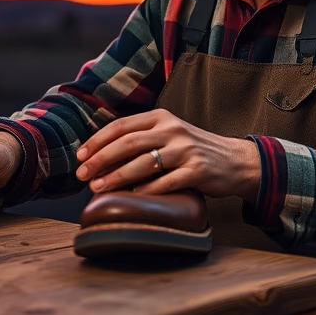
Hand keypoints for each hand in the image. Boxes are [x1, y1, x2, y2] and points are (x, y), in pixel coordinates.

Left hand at [74, 109, 260, 199]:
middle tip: (82, 175)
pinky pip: (167, 181)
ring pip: (144, 162)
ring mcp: (186, 150)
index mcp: (161, 118)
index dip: (97, 141)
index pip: (121, 126)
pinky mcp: (198, 170)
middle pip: (128, 142)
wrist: (235, 160)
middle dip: (101, 159)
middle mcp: (172, 130)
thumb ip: (142, 137)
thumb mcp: (169, 134)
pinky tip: (133, 197)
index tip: (80, 156)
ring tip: (99, 187)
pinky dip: (148, 190)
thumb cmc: (193, 150)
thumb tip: (101, 153)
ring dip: (117, 176)